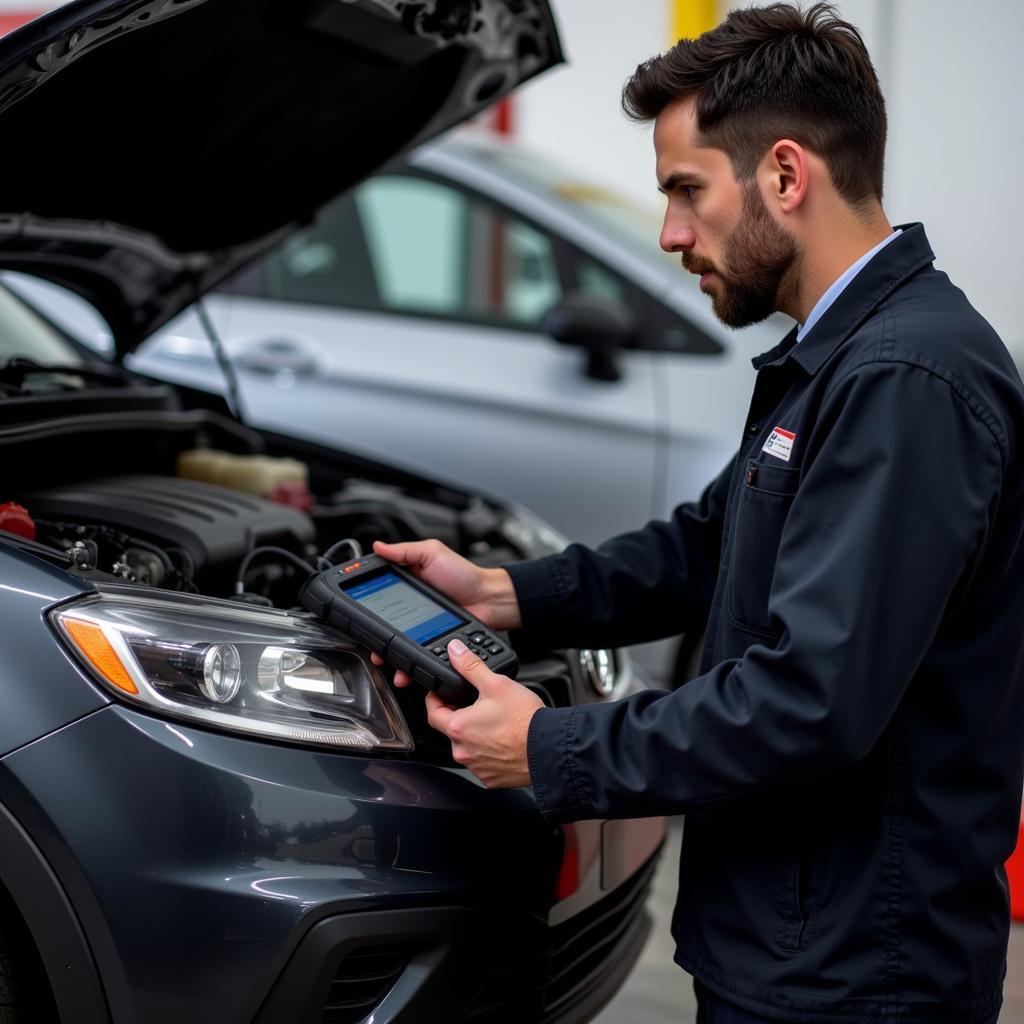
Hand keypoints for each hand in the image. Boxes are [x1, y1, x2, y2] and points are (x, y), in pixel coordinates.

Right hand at [371, 538, 521, 689]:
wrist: (489, 600)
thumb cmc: (465, 574)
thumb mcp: (433, 554)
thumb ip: (405, 551)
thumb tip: (378, 546)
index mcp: (407, 583)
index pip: (379, 596)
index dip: (366, 605)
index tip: (354, 611)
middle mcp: (410, 607)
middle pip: (384, 627)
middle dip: (374, 639)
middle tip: (370, 645)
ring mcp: (420, 627)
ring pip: (398, 646)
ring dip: (388, 657)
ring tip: (384, 661)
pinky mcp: (432, 643)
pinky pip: (417, 656)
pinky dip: (409, 666)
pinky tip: (405, 671)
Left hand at [425, 639, 543, 787]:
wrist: (549, 749)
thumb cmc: (525, 720)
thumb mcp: (497, 684)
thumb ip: (471, 667)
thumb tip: (455, 651)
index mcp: (458, 727)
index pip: (432, 712)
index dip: (435, 699)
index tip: (442, 693)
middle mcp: (462, 751)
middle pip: (451, 729)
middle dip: (461, 716)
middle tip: (479, 705)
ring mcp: (476, 767)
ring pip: (467, 746)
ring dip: (475, 734)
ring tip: (496, 722)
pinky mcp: (490, 778)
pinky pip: (482, 762)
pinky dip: (489, 751)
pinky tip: (503, 740)